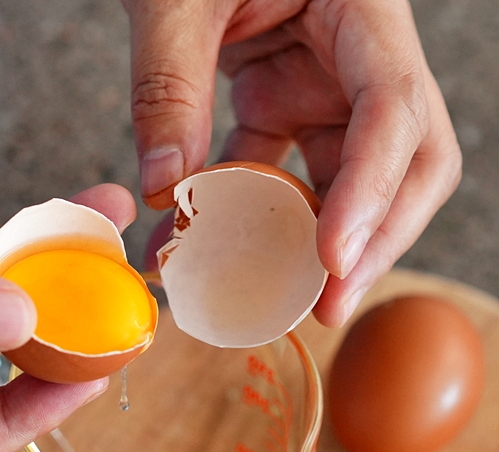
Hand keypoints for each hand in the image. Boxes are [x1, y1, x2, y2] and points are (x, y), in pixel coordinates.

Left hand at [123, 0, 460, 325]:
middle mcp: (357, 58)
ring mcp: (323, 85)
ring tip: (274, 296)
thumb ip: (168, 84)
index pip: (393, 109)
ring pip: (346, 179)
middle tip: (329, 304)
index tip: (333, 258)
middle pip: (403, 161)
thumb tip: (166, 185)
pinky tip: (206, 246)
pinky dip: (248, 215)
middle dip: (374, 239)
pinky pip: (278, 172)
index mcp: (359, 11)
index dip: (372, 191)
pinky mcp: (283, 104)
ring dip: (312, 241)